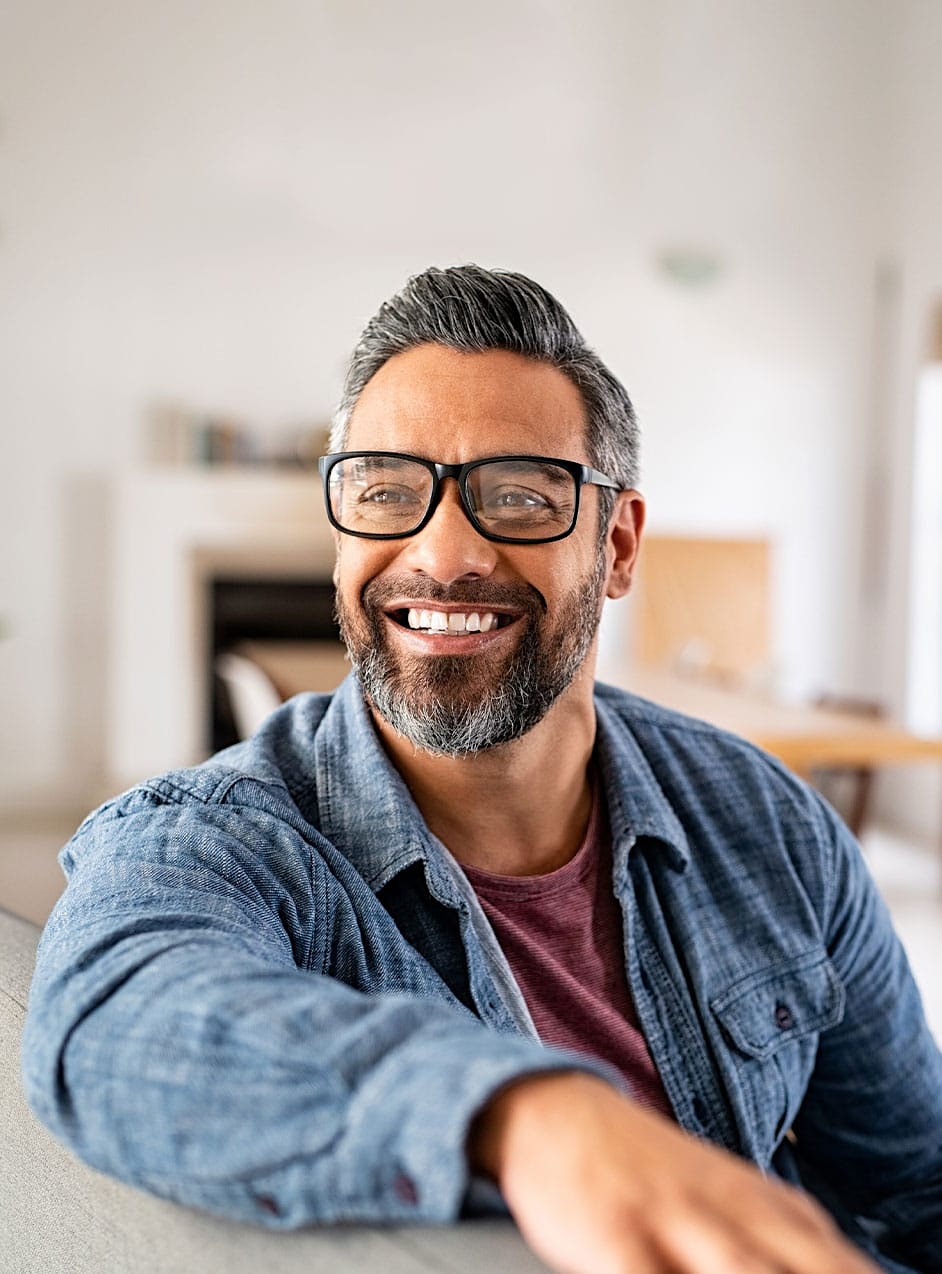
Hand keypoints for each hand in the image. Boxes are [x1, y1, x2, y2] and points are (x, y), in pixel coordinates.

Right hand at [468, 1073, 878, 1273]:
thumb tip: (848, 1268)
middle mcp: (730, 1211)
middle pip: (811, 1265)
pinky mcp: (617, 1238)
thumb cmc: (645, 1170)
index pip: (840, 1262)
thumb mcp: (729, 1195)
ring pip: (746, 1272)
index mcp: (764, 1204)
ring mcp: (674, 1222)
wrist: (552, 1111)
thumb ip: (785, 1236)